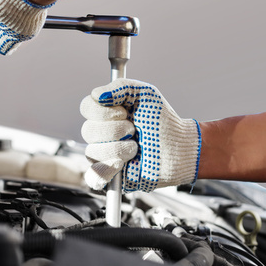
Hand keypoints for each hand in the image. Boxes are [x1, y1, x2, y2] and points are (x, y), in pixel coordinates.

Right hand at [80, 79, 200, 191]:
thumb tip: (98, 95)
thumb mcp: (145, 93)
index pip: (86, 108)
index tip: (124, 112)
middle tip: (134, 130)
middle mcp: (102, 134)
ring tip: (136, 148)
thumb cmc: (162, 120)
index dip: (102, 110)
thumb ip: (120, 87)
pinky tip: (120, 165)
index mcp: (106, 114)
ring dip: (118, 148)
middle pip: (88, 131)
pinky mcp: (111, 176)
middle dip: (115, 130)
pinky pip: (94, 178)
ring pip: (92, 152)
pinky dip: (104, 171)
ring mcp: (105, 156)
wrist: (178, 146)